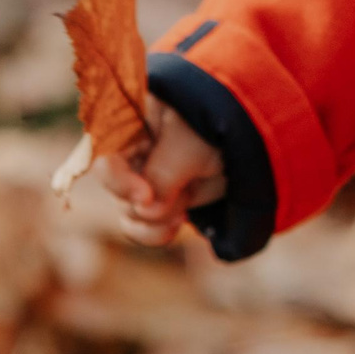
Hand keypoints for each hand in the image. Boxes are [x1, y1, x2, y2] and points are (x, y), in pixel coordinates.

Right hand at [90, 95, 226, 245]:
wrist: (250, 136)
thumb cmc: (217, 122)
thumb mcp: (189, 142)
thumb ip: (163, 174)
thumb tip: (146, 210)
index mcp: (129, 122)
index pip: (103, 155)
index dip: (118, 181)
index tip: (146, 197)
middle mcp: (131, 151)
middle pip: (116, 190)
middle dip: (145, 203)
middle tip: (179, 198)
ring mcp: (145, 176)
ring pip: (129, 212)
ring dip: (154, 220)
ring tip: (181, 214)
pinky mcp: (161, 199)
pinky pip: (143, 225)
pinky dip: (157, 231)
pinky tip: (177, 224)